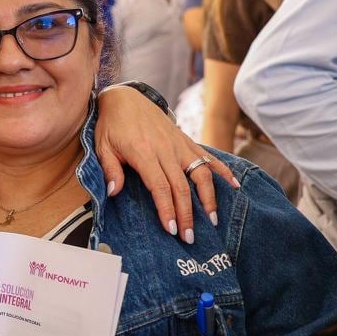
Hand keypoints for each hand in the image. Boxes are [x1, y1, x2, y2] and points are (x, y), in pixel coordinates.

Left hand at [95, 86, 237, 241]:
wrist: (126, 98)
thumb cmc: (112, 125)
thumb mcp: (102, 146)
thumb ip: (110, 170)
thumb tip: (114, 192)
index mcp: (144, 153)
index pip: (161, 187)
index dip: (168, 209)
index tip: (172, 229)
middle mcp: (166, 150)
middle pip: (182, 186)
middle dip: (187, 214)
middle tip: (190, 237)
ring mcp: (179, 145)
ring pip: (201, 173)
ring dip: (208, 198)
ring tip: (213, 220)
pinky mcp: (186, 141)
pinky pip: (208, 157)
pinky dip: (223, 171)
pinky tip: (234, 186)